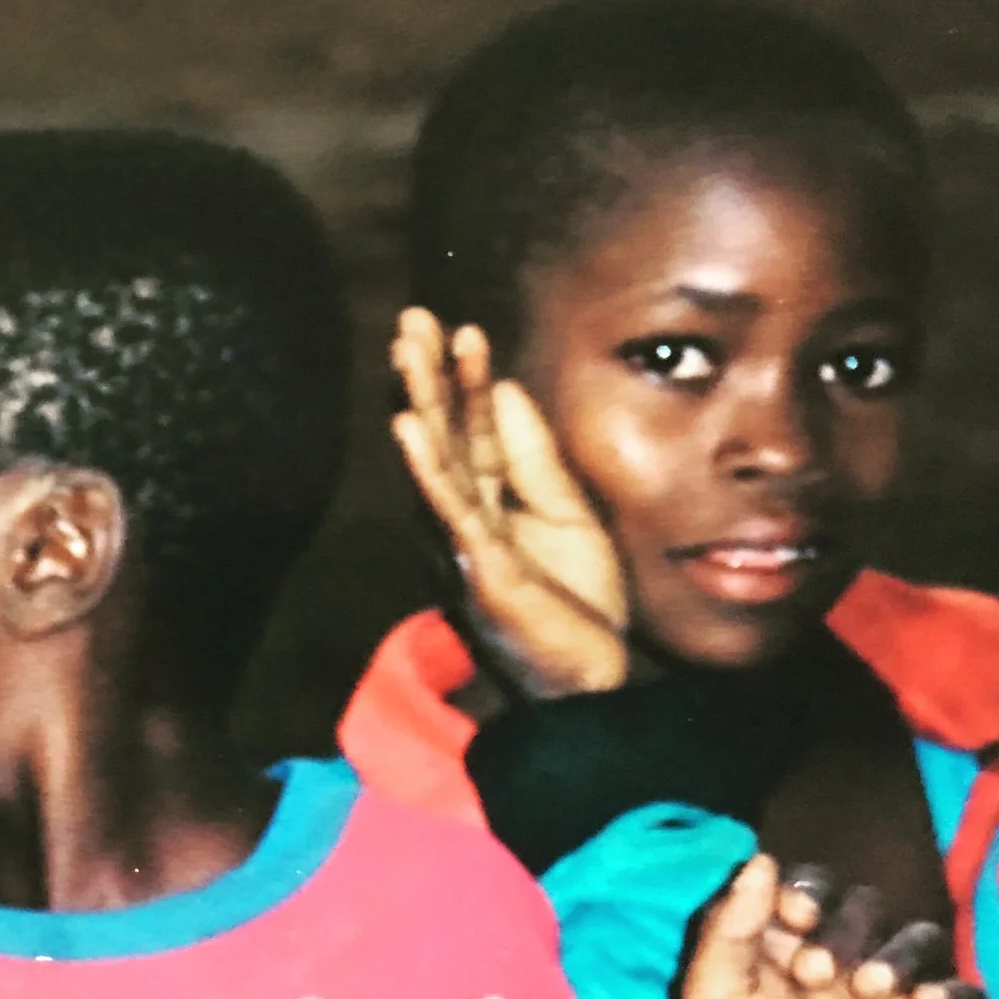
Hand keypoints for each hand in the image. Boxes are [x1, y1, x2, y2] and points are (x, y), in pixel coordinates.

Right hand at [389, 308, 628, 696]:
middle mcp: (467, 516)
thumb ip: (534, 456)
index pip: (472, 429)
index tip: (461, 328)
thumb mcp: (568, 511)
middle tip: (412, 318)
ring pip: (438, 461)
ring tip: (406, 353)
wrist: (592, 680)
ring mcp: (467, 541)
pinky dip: (427, 467)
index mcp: (490, 501)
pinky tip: (408, 428)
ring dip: (419, 402)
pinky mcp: (479, 567)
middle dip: (428, 374)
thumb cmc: (575, 601)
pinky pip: (450, 510)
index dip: (466, 378)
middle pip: (444, 434)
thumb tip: (504, 388)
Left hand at [680, 857, 984, 998]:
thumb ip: (731, 927)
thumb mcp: (711, 995)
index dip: (809, 891)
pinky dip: (956, 995)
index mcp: (785, 942)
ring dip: (900, 953)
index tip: (794, 916)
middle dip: (847, 927)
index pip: (813, 888)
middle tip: (816, 974)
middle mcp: (841, 959)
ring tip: (870, 989)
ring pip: (920, 941)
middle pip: (868, 907)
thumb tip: (762, 859)